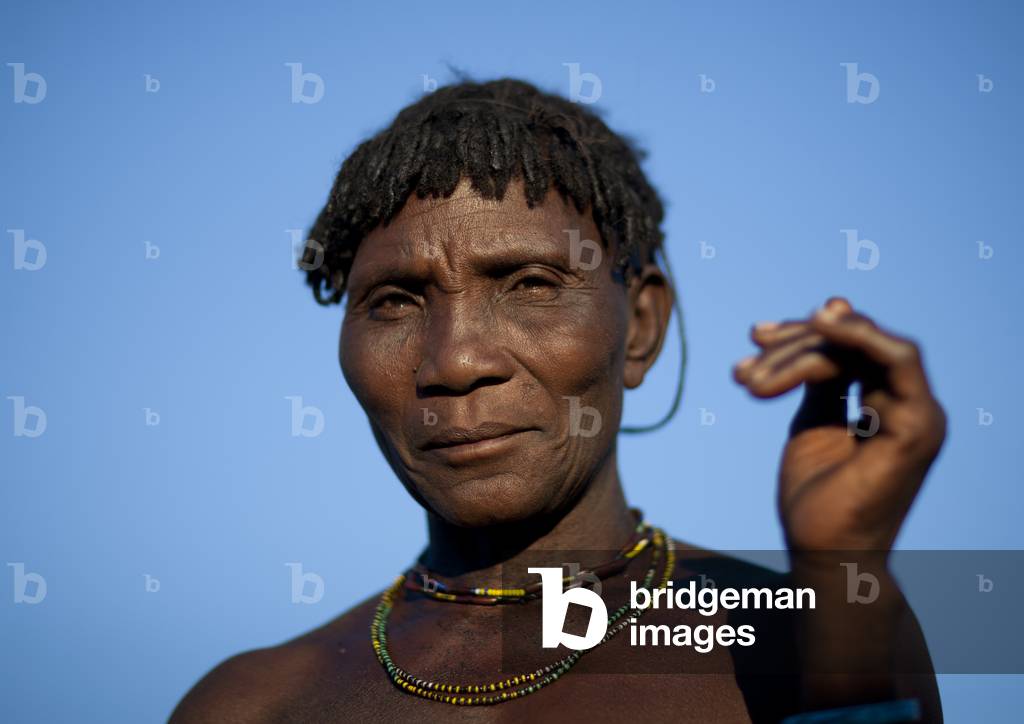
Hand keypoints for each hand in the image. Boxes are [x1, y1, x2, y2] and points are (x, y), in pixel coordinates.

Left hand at [732, 297, 945, 552]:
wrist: (821, 554)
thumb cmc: (816, 499)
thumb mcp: (812, 423)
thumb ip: (821, 380)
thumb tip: (816, 328)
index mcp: (886, 406)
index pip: (852, 348)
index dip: (806, 333)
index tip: (756, 335)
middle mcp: (909, 406)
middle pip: (857, 343)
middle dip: (795, 342)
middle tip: (746, 368)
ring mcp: (919, 415)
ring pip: (868, 345)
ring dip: (805, 349)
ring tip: (752, 382)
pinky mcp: (917, 425)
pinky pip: (898, 359)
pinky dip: (860, 335)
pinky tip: (819, 325)